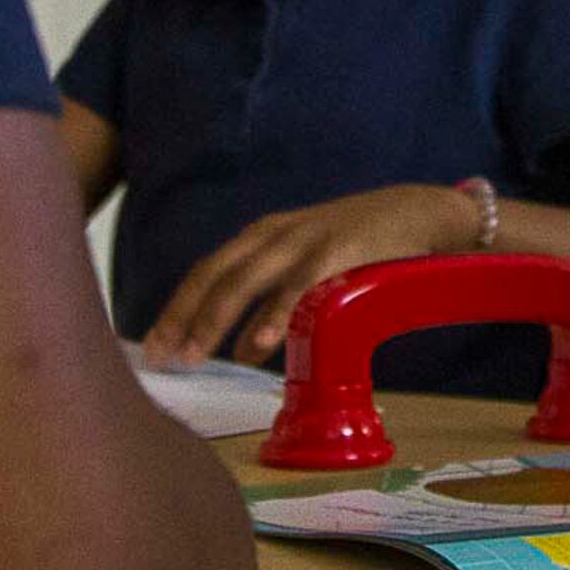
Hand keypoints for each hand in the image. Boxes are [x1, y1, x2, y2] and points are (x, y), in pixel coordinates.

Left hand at [140, 184, 476, 367]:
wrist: (417, 212)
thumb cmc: (359, 246)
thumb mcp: (306, 268)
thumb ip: (273, 305)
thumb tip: (242, 350)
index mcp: (261, 237)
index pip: (206, 272)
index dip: (176, 308)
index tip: (153, 347)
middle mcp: (273, 235)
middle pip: (214, 276)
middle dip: (183, 317)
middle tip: (161, 357)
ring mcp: (303, 240)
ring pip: (245, 281)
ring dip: (215, 319)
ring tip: (195, 356)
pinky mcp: (336, 251)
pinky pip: (298, 287)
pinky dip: (274, 314)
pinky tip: (259, 343)